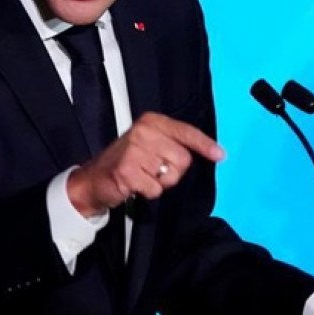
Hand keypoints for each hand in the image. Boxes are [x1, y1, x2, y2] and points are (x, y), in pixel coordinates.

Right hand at [67, 111, 224, 216]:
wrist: (93, 179)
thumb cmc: (127, 161)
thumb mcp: (150, 143)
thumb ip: (174, 143)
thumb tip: (210, 151)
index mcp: (151, 122)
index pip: (185, 131)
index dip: (204, 144)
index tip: (219, 154)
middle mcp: (143, 132)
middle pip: (183, 159)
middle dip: (173, 171)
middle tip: (153, 170)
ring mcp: (134, 151)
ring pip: (171, 176)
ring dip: (160, 183)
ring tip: (143, 176)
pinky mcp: (127, 171)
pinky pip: (156, 189)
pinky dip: (148, 192)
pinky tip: (134, 184)